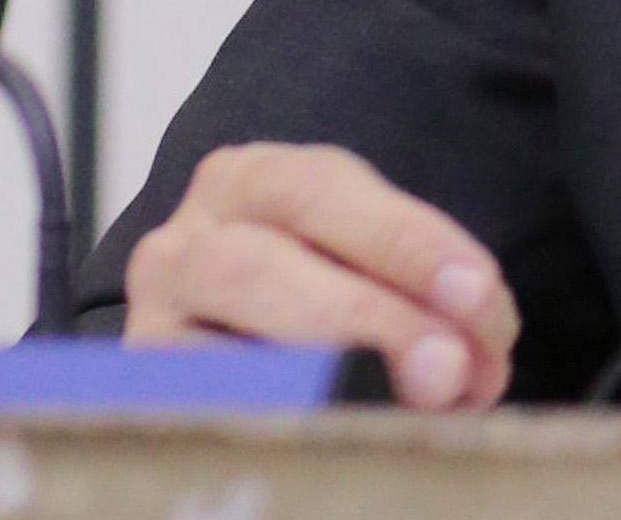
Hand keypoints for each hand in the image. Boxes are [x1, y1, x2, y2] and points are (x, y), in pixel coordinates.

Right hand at [123, 142, 521, 408]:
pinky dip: (269, 428)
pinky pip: (195, 417)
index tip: (476, 292)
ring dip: (317, 384)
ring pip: (210, 349)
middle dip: (366, 317)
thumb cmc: (337, 304)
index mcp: (252, 181)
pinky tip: (331, 440)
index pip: (320, 190)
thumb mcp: (384, 280)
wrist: (251, 352)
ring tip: (402, 410)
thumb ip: (435, 312)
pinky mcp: (144, 400)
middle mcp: (183, 244)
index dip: (403, 239)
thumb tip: (460, 371)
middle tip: (446, 367)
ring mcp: (151, 327)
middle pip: (255, 266)